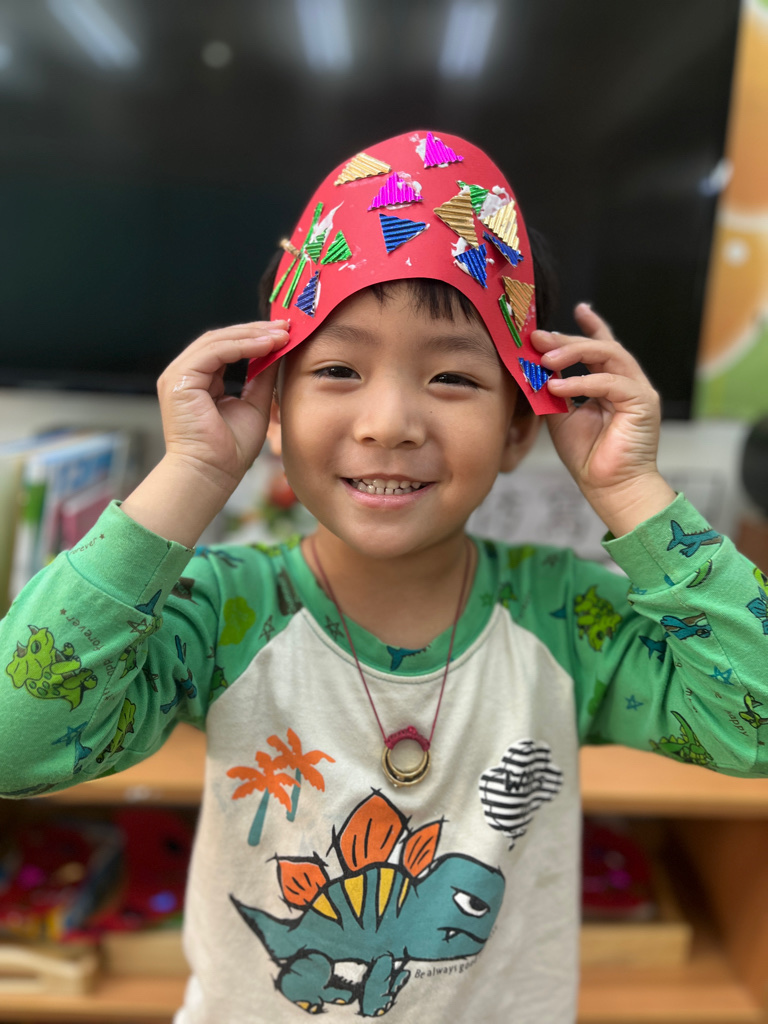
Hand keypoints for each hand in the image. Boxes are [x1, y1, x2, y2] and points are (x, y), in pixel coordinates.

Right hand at [158, 320, 288, 492]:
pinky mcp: (179, 380)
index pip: (227, 347)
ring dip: (252, 334)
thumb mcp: (255, 405)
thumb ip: (262, 377)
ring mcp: (178, 375)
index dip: (255, 337)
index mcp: (200, 380)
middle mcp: (186, 374)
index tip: (285, 333)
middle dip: (256, 330)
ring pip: (217, 340)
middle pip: (221, 338)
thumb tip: (279, 351)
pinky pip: (214, 352)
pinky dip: (242, 345)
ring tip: (281, 334)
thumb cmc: (231, 450)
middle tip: (286, 325)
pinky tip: (267, 345)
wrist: (212, 474)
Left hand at [532, 304, 675, 535]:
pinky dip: (582, 383)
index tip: (575, 307)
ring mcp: (638, 390)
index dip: (591, 326)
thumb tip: (536, 365)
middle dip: (566, 340)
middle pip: (600, 346)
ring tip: (546, 360)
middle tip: (537, 338)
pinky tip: (558, 388)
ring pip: (609, 355)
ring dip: (574, 353)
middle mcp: (627, 382)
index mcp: (610, 384)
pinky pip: (611, 382)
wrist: (608, 488)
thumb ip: (554, 389)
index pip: (602, 346)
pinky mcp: (643, 402)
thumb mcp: (561, 415)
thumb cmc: (587, 456)